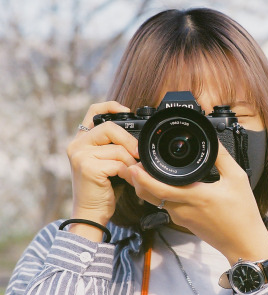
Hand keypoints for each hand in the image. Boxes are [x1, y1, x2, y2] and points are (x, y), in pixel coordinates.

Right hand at [66, 102, 138, 239]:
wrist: (91, 213)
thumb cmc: (102, 188)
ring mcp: (80, 155)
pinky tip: (126, 179)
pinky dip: (127, 171)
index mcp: (81, 140)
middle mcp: (76, 145)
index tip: (127, 110)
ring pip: (117, 148)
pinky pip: (118, 163)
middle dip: (129, 141)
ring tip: (131, 172)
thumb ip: (113, 145)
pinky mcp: (88, 167)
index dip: (111, 106)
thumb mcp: (106, 161)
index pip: (93, 111)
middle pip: (110, 128)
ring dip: (130, 161)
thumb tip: (137, 136)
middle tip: (138, 154)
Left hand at [128, 142, 267, 264]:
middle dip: (137, 179)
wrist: (243, 243)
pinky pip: (164, 205)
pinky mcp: (184, 222)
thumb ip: (222, 157)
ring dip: (146, 186)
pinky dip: (158, 193)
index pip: (158, 188)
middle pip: (148, 195)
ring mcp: (181, 217)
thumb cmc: (242, 214)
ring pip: (154, 200)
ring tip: (146, 169)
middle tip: (135, 162)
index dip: (141, 177)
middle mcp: (182, 209)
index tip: (134, 164)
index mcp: (194, 196)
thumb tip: (211, 141)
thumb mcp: (237, 179)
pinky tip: (164, 183)